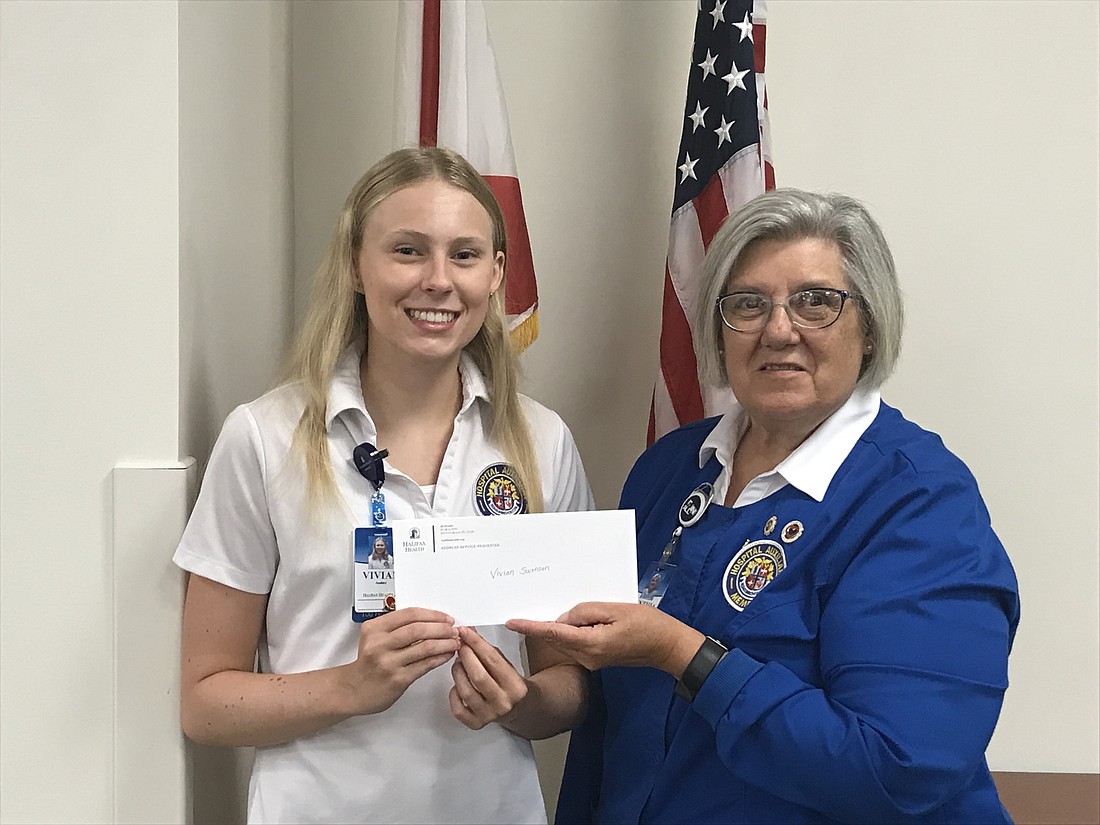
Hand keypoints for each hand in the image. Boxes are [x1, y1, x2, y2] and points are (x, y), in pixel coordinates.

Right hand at [342, 607, 459, 715]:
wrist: (353, 690)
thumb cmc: (369, 662)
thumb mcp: (375, 637)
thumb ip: (396, 627)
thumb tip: (431, 620)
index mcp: (374, 628)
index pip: (409, 614)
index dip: (432, 614)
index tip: (446, 618)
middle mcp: (380, 644)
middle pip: (418, 629)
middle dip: (441, 628)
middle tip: (454, 630)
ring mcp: (389, 662)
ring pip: (425, 647)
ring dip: (445, 643)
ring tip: (455, 642)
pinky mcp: (398, 679)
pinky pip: (425, 665)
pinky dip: (440, 658)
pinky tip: (447, 655)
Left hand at [448, 626, 528, 729]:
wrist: (520, 709)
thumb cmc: (511, 684)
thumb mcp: (507, 665)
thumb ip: (488, 651)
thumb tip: (469, 633)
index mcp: (516, 686)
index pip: (493, 660)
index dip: (476, 643)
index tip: (465, 631)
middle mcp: (504, 703)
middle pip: (478, 676)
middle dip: (466, 656)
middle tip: (460, 645)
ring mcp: (489, 715)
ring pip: (466, 691)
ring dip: (458, 672)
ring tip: (458, 663)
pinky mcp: (476, 724)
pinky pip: (458, 709)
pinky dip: (453, 694)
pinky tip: (457, 685)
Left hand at [507, 602, 703, 676]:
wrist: (666, 646)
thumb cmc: (646, 624)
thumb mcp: (614, 609)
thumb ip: (585, 611)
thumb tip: (563, 617)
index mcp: (590, 644)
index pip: (553, 633)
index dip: (531, 627)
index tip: (511, 622)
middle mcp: (586, 657)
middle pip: (556, 639)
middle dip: (539, 627)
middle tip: (521, 614)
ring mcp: (591, 661)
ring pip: (564, 642)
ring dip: (555, 629)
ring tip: (548, 613)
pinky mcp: (596, 659)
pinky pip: (575, 644)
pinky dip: (568, 633)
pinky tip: (570, 621)